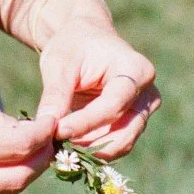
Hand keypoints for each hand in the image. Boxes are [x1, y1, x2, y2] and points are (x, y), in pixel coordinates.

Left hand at [36, 19, 159, 159]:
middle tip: (58, 149)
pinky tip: (69, 147)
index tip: (57, 132)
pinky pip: (115, 145)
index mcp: (136, 69)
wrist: (85, 42)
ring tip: (60, 148)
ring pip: (121, 144)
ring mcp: (143, 111)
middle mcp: (147, 93)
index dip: (85, 123)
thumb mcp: (59, 63)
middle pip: (124, 131)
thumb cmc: (73, 46)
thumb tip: (46, 128)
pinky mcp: (133, 124)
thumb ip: (56, 95)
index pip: (112, 106)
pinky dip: (92, 150)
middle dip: (90, 144)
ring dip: (90, 151)